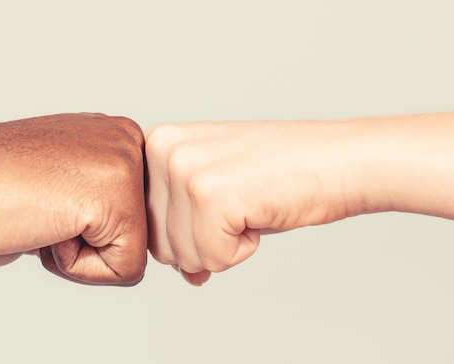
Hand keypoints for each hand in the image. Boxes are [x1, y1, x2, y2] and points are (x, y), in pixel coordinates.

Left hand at [144, 120, 356, 284]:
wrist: (335, 160)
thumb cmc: (278, 174)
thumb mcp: (212, 187)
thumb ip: (180, 223)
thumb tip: (183, 272)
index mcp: (157, 142)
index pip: (146, 224)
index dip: (189, 231)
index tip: (222, 203)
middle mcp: (163, 149)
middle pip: (160, 245)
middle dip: (205, 242)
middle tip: (241, 205)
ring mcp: (185, 170)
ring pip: (182, 257)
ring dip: (223, 246)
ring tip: (250, 205)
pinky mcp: (211, 195)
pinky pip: (211, 260)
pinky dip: (241, 251)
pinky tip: (259, 212)